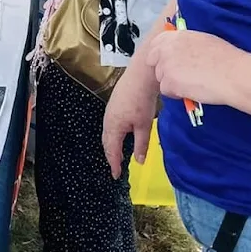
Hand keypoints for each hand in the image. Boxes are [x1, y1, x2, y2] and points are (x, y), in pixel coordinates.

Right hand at [102, 54, 160, 177]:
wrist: (140, 76)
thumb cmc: (142, 101)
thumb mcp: (144, 126)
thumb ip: (141, 145)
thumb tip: (138, 161)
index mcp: (113, 127)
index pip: (112, 151)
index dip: (114, 164)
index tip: (116, 175)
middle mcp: (107, 121)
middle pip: (106, 143)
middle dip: (111, 155)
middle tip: (117, 167)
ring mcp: (109, 112)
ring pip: (107, 134)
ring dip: (111, 145)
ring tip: (118, 154)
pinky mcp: (113, 105)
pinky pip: (109, 125)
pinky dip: (113, 135)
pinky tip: (121, 135)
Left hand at [148, 28, 244, 109]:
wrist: (233, 74)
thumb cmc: (226, 58)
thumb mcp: (203, 41)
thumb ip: (186, 44)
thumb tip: (181, 51)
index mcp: (177, 36)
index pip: (156, 43)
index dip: (160, 54)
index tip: (168, 61)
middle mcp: (168, 48)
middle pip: (153, 61)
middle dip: (163, 69)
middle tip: (179, 76)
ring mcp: (166, 65)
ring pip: (161, 77)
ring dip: (172, 82)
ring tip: (192, 83)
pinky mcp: (169, 82)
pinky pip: (167, 91)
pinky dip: (177, 94)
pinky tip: (192, 90)